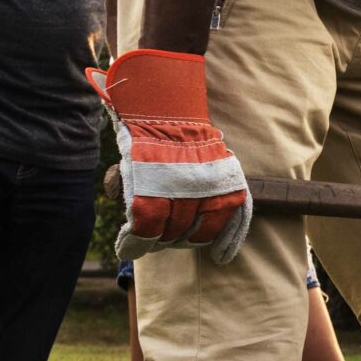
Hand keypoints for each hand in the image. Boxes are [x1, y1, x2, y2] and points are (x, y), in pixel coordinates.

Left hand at [86, 51, 253, 262]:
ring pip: (202, 229)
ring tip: (177, 238)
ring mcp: (211, 182)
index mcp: (155, 179)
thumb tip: (134, 234)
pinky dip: (229, 238)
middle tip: (153, 240)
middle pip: (174, 231)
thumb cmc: (141, 135)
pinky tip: (221, 255)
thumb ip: (131, 197)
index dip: (136, 244)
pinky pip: (234, 217)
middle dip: (160, 240)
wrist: (168, 104)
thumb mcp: (125, 164)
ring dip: (187, 240)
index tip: (129, 250)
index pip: (148, 227)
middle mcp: (185, 183)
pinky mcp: (229, 180)